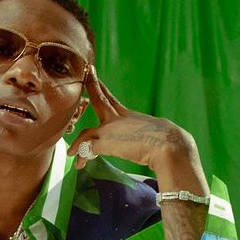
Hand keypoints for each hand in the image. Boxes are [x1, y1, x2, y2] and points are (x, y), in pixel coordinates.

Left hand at [67, 70, 195, 171]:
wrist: (167, 144)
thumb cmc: (167, 142)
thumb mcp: (154, 135)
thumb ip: (149, 135)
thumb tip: (163, 142)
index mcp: (129, 115)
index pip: (111, 99)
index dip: (102, 89)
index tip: (94, 76)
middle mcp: (117, 119)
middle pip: (99, 100)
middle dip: (91, 88)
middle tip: (84, 75)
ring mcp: (110, 130)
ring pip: (87, 132)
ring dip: (78, 143)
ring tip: (71, 151)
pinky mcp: (105, 142)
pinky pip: (87, 149)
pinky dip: (81, 156)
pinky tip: (78, 163)